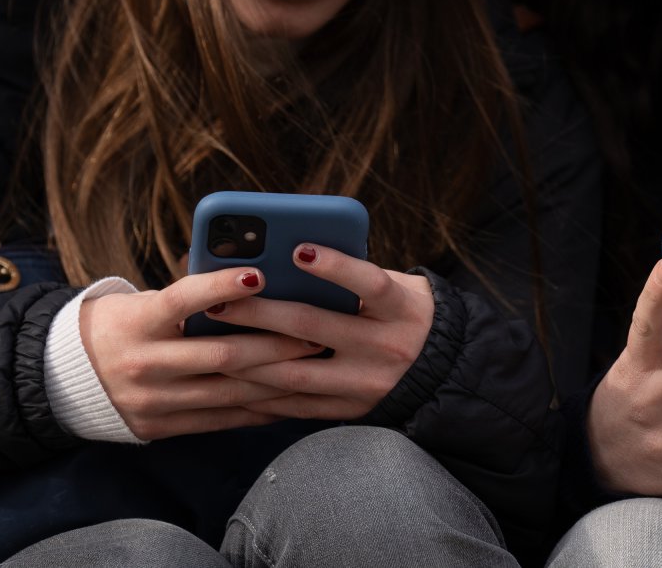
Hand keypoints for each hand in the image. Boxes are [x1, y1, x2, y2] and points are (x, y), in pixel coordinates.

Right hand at [80, 267, 321, 439]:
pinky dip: (258, 409)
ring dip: (278, 381)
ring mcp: (154, 401)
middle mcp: (144, 363)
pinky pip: (222, 420)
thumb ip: (190, 296)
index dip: (220, 287)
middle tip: (314, 334)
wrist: (69, 378)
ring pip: (229, 392)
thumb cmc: (124, 324)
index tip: (259, 275)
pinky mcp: (162, 427)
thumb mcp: (143, 302)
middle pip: (221, 356)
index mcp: (137, 323)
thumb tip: (252, 277)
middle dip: (275, 345)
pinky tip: (289, 399)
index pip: (181, 300)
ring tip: (313, 367)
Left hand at [209, 244, 433, 420]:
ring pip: (297, 372)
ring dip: (249, 357)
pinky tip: (233, 378)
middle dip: (261, 313)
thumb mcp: (399, 286)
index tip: (298, 251)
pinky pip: (299, 404)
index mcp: (401, 308)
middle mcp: (386, 346)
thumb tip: (291, 257)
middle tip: (221, 302)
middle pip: (315, 327)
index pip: (369, 284)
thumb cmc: (407, 313)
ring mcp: (368, 383)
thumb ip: (356, 275)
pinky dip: (263, 392)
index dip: (335, 267)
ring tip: (214, 341)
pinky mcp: (352, 410)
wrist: (447, 373)